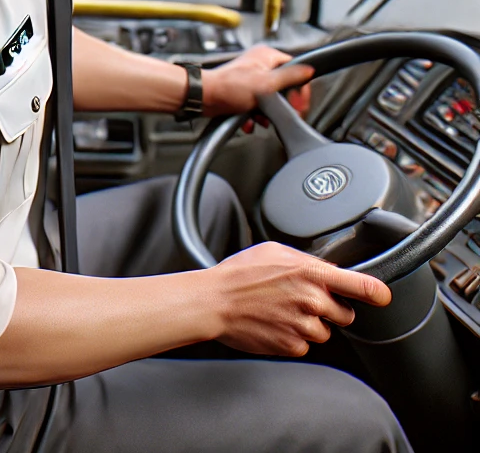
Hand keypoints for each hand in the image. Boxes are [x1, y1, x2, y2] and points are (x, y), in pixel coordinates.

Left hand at [201, 45, 312, 130]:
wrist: (204, 99)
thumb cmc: (229, 88)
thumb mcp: (267, 83)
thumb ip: (290, 77)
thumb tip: (309, 70)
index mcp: (267, 56)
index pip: (296, 69)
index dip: (300, 89)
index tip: (299, 104)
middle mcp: (259, 64)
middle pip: (284, 86)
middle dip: (282, 104)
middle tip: (282, 114)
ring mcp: (251, 77)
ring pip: (271, 98)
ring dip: (268, 112)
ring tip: (262, 118)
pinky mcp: (243, 91)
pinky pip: (258, 104)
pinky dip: (256, 114)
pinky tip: (252, 121)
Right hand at [208, 241, 389, 356]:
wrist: (214, 302)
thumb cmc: (239, 274)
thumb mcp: (274, 252)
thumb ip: (307, 261)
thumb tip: (328, 271)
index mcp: (311, 273)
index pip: (362, 285)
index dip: (378, 293)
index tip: (383, 296)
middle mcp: (312, 300)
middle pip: (345, 313)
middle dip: (330, 308)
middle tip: (303, 299)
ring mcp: (304, 326)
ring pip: (325, 331)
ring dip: (311, 323)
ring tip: (282, 310)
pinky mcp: (293, 346)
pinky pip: (306, 344)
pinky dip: (294, 336)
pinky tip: (275, 323)